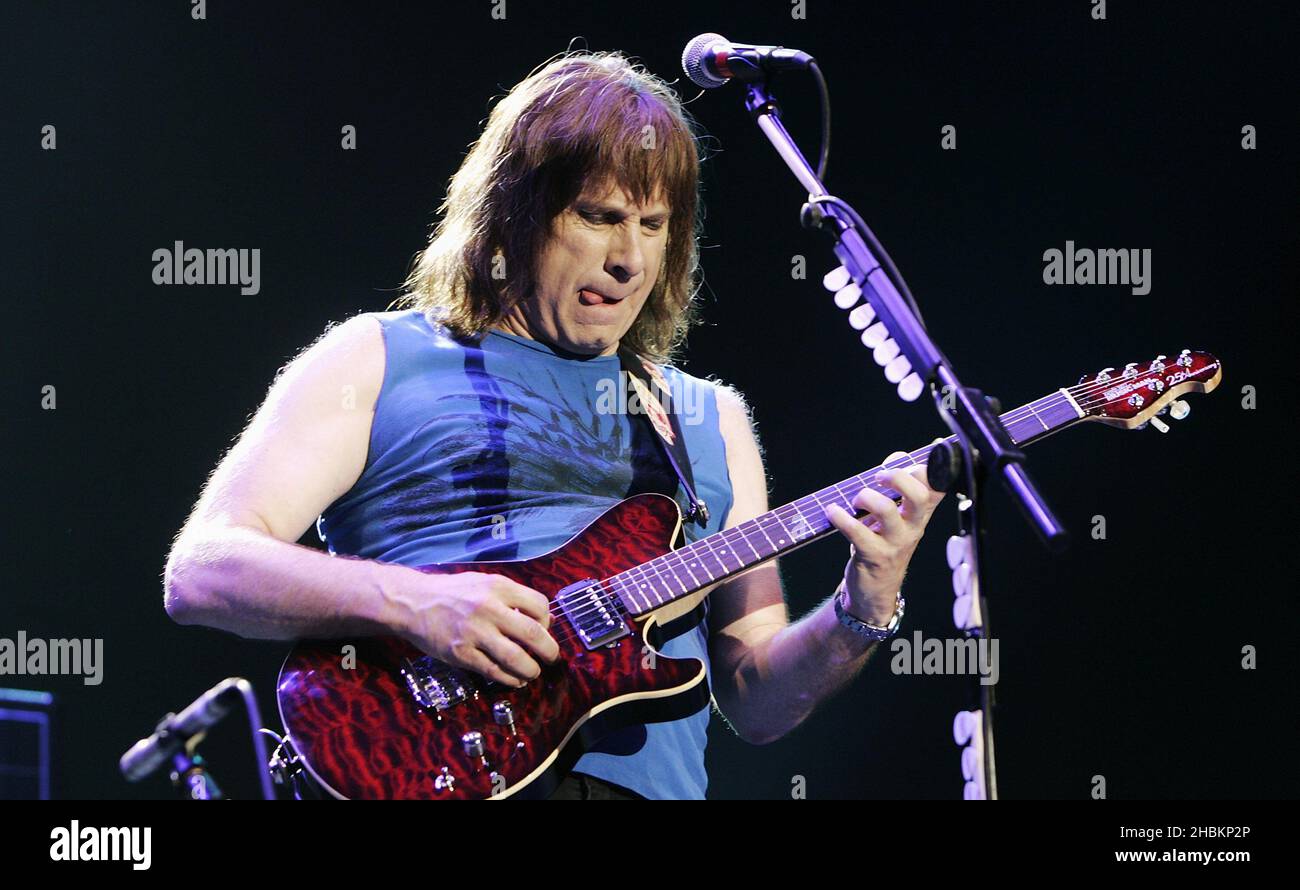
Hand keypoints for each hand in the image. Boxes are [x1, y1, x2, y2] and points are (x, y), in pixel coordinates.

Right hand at [393, 571, 559, 687]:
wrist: (414, 602)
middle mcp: (488, 608)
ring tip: (533, 672)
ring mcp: (474, 632)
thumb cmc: (454, 593)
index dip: (547, 622)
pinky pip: (494, 671)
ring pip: (515, 658)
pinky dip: (510, 679)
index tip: (544, 630)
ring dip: (531, 670)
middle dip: (549, 651)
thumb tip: (545, 620)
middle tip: (551, 658)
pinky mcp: (461, 653)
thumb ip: (512, 598)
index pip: (539, 606)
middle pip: (533, 634)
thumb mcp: (485, 583)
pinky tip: (514, 680)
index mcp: (498, 587)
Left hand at [824, 451, 945, 624]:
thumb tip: (896, 457)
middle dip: (898, 478)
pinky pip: (857, 532)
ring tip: (855, 502)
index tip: (916, 460)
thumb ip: (896, 487)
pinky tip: (832, 511)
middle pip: (919, 496)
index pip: (937, 488)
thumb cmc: (883, 544)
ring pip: (888, 511)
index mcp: (919, 515)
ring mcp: (895, 543)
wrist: (875, 590)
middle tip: (878, 477)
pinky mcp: (874, 556)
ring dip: (866, 498)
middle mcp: (913, 528)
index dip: (930, 470)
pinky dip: (841, 517)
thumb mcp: (895, 517)